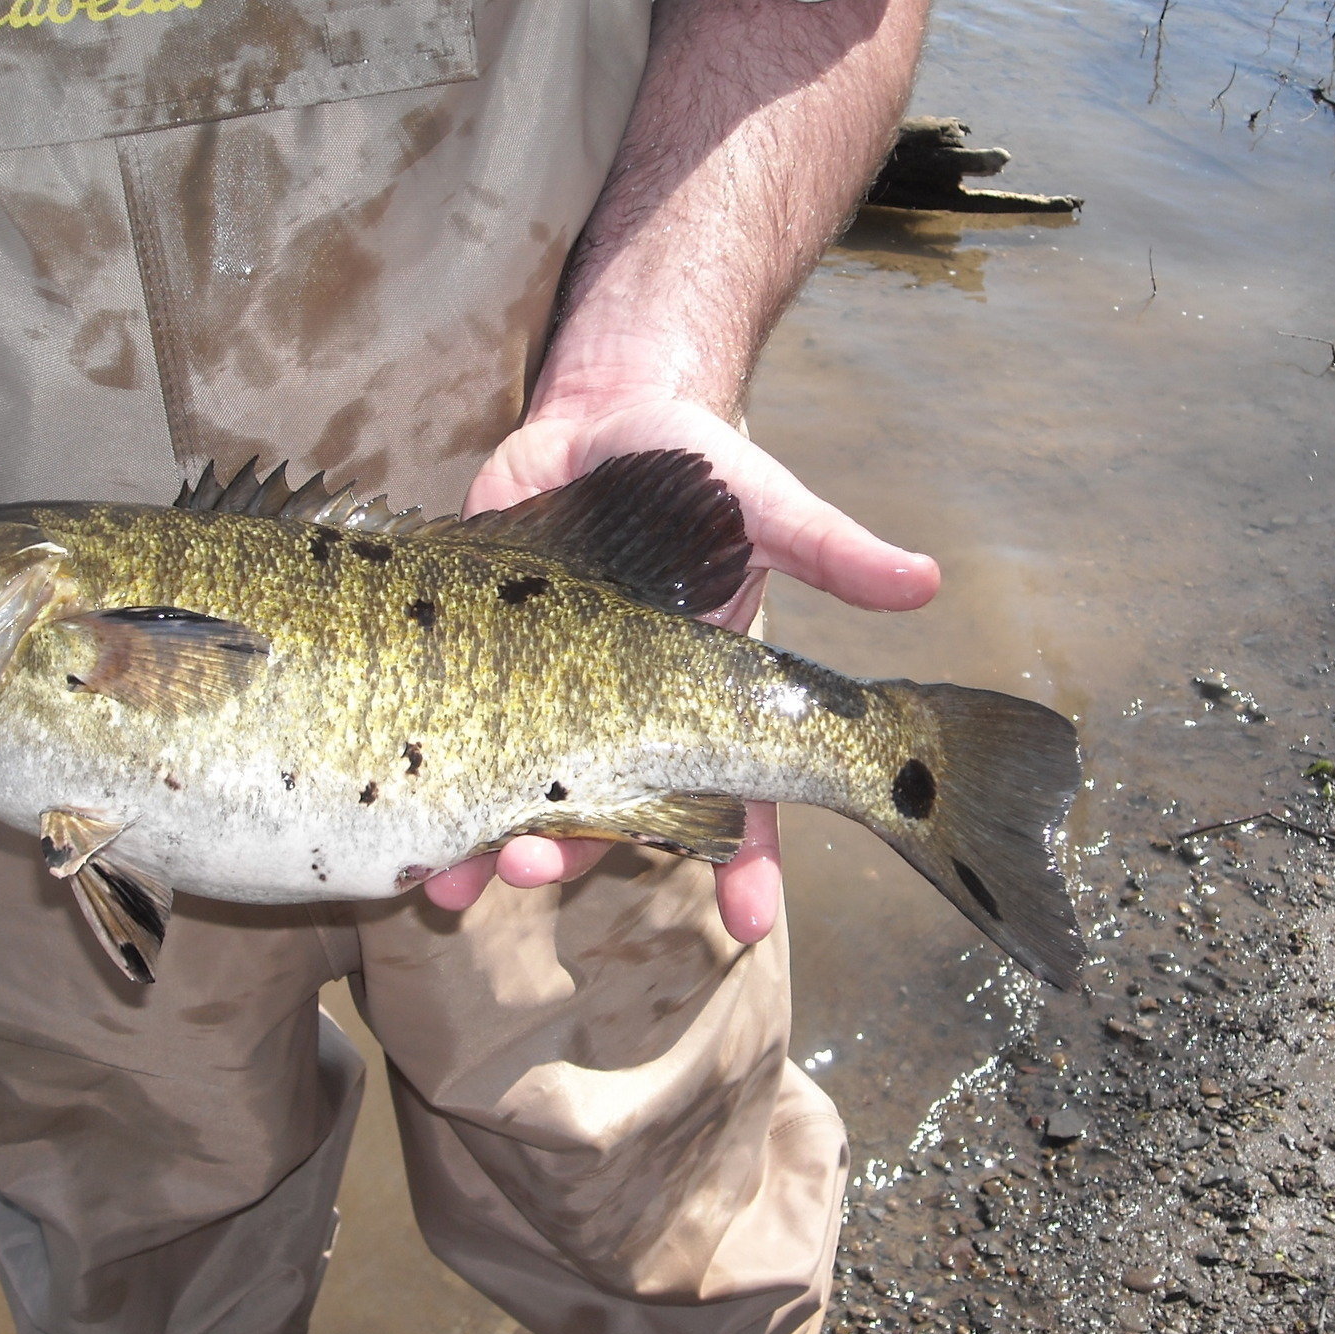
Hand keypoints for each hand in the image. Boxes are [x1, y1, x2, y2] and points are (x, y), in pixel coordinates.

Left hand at [420, 396, 939, 941]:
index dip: (745, 867)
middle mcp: (625, 718)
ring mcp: (548, 699)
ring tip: (458, 881)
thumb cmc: (697, 465)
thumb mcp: (764, 503)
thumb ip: (830, 547)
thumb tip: (925, 581)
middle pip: (608, 819)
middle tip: (542, 869)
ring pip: (526, 801)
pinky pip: (458, 747)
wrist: (599, 411)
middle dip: (578, 858)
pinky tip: (409, 836)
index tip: (746, 922)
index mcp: (701, 700)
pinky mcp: (479, 669)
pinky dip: (431, 793)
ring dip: (493, 851)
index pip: (736, 801)